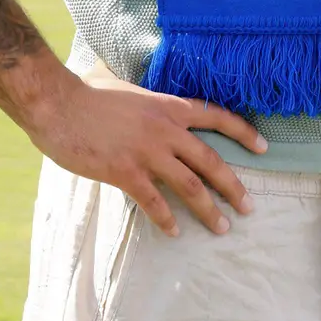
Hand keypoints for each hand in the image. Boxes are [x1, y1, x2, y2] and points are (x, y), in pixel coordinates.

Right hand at [28, 59, 267, 238]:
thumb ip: (143, 97)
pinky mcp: (124, 172)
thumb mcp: (126, 87)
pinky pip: (153, 202)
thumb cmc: (86, 93)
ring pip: (189, 186)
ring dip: (208, 210)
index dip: (243, 132)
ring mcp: (146, 152)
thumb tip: (147, 97)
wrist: (57, 103)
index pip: (216, 116)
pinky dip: (165, 219)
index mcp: (167, 106)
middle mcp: (165, 130)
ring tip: (222, 228)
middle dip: (234, 186)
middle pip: (210, 161)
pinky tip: (174, 233)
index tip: (264, 148)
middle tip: (249, 207)